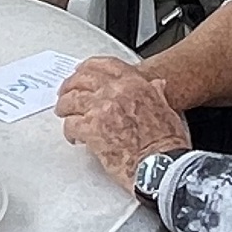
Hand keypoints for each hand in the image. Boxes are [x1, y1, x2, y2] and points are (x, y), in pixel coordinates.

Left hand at [55, 57, 189, 189]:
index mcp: (134, 84)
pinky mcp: (91, 129)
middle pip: (82, 80)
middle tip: (65, 94)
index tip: (80, 71)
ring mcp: (101, 109)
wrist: (162, 165)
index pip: (105, 65)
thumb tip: (157, 85)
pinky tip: (74, 137)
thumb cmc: (167, 144)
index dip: (88, 68)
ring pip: (71, 100)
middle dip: (70, 86)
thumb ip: (156, 94)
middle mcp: (116, 91)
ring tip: (64, 114)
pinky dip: (69, 131)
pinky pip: (70, 124)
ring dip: (65, 107)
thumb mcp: (167, 110)